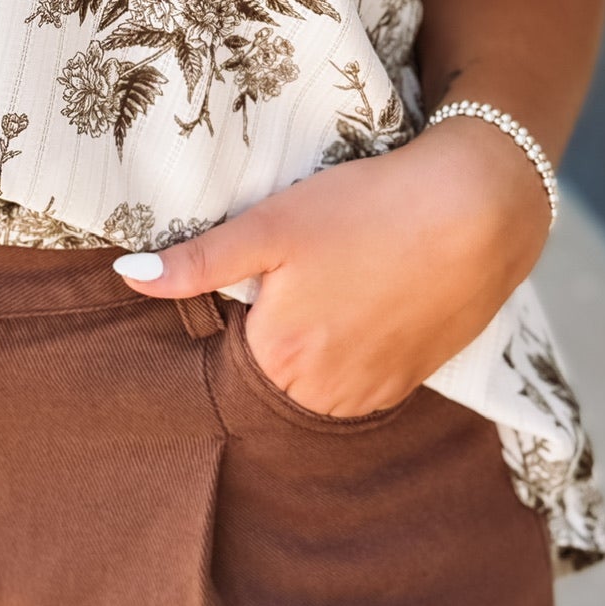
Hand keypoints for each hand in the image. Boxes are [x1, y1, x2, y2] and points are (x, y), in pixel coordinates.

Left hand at [114, 116, 550, 416]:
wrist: (477, 211)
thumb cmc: (368, 210)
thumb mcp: (271, 225)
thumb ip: (198, 261)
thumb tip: (127, 277)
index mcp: (280, 359)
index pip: (222, 366)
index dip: (226, 324)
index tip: (245, 286)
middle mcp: (326, 395)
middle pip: (270, 381)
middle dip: (266, 341)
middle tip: (288, 280)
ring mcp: (375, 393)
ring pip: (316, 387)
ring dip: (310, 352)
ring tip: (328, 286)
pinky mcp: (414, 381)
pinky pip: (361, 383)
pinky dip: (351, 353)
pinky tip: (361, 301)